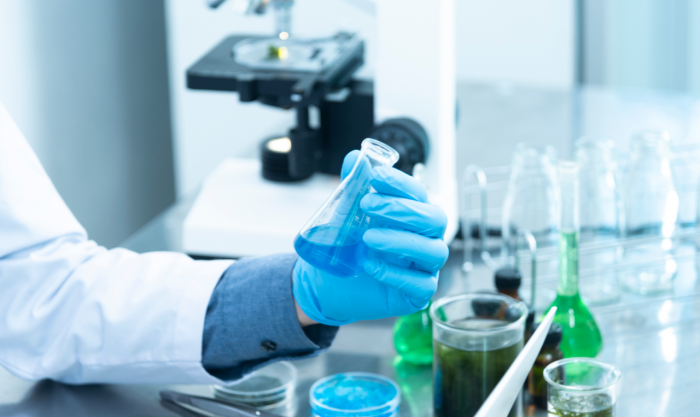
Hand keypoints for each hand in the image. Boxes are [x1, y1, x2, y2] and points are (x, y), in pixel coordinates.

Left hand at [292, 150, 448, 325]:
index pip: (419, 194)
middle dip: (402, 209)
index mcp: (413, 215)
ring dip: (400, 240)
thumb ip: (352, 186)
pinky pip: (421, 285)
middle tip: (367, 205)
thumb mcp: (345, 214)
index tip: (375, 176)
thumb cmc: (348, 247)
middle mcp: (425, 239)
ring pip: (433, 251)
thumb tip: (355, 157)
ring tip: (367, 237)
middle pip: (435, 219)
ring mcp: (425, 268)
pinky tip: (370, 266)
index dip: (400, 183)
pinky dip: (396, 274)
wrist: (329, 284)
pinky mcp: (417, 294)